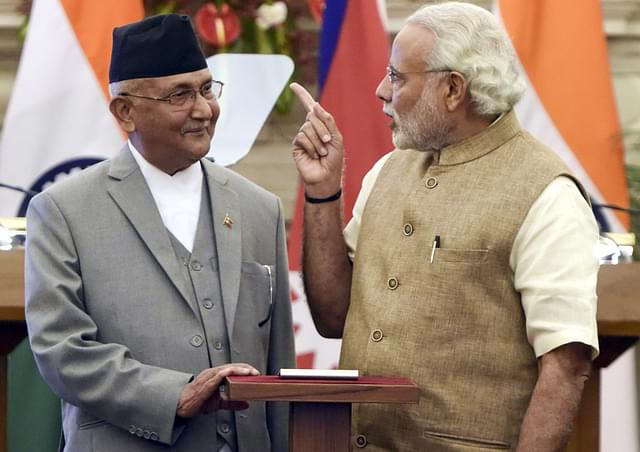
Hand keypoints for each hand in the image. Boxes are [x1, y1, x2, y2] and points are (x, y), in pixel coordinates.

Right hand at [176, 363, 258, 417]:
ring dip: (242, 369)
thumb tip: (245, 404)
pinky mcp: (207, 382)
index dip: (244, 370)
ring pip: (228, 368)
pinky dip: (232, 372)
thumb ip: (232, 402)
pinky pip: (221, 374)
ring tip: (252, 373)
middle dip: (246, 368)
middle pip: (233, 366)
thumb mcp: (218, 403)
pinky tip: (239, 374)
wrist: (181, 405)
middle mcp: (213, 373)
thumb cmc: (195, 401)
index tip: (255, 374)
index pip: (232, 369)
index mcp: (215, 376)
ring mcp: (210, 376)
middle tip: (257, 373)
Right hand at [290, 82, 343, 197]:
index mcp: (321, 124)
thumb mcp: (336, 137)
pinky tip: (314, 155)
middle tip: (327, 143)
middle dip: (322, 130)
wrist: (326, 176)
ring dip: (318, 141)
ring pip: (307, 127)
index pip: (310, 106)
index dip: (302, 95)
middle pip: (312, 117)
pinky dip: (311, 146)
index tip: (293, 85)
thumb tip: (315, 105)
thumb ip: (327, 120)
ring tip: (322, 152)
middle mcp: (310, 128)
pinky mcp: (297, 145)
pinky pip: (302, 137)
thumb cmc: (334, 159)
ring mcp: (303, 136)